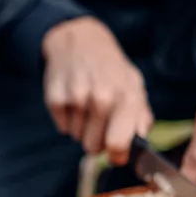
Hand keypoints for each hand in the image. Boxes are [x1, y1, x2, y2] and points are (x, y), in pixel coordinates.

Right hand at [42, 17, 152, 165]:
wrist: (79, 40)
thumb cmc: (110, 68)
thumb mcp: (133, 84)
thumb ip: (140, 115)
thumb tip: (140, 140)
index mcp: (125, 98)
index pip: (118, 145)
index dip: (117, 156)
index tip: (116, 154)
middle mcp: (101, 98)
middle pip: (94, 147)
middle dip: (97, 141)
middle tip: (100, 123)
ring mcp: (76, 98)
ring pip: (77, 138)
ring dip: (82, 128)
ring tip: (87, 106)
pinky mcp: (55, 99)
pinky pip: (63, 128)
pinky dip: (68, 121)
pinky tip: (74, 102)